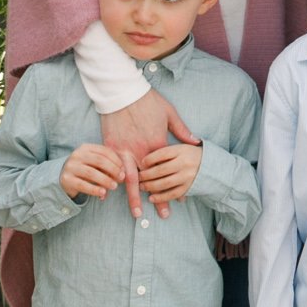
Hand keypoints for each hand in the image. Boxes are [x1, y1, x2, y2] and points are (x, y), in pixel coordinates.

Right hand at [60, 143, 125, 201]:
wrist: (65, 179)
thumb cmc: (85, 169)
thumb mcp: (95, 164)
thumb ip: (107, 165)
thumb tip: (122, 173)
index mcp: (85, 148)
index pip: (104, 151)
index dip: (116, 160)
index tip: (123, 170)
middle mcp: (77, 155)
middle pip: (99, 160)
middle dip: (113, 170)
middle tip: (121, 178)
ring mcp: (70, 167)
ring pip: (91, 173)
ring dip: (105, 180)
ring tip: (114, 186)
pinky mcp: (66, 179)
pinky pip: (82, 185)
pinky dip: (94, 189)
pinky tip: (103, 193)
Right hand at [101, 88, 198, 215]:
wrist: (121, 91)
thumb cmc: (147, 100)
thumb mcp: (169, 113)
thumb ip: (182, 130)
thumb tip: (195, 143)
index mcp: (157, 144)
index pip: (168, 171)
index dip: (175, 186)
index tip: (181, 200)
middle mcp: (141, 152)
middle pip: (150, 181)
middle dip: (157, 200)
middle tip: (163, 215)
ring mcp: (124, 151)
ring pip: (130, 181)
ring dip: (134, 198)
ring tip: (137, 214)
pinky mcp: (110, 148)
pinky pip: (113, 170)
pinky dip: (114, 184)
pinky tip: (114, 195)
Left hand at [138, 142, 202, 205]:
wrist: (210, 164)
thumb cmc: (189, 154)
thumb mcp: (181, 145)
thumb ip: (165, 150)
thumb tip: (147, 158)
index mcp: (181, 150)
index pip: (162, 154)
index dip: (150, 159)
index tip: (142, 162)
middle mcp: (184, 163)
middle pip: (161, 170)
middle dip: (147, 175)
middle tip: (139, 177)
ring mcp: (187, 176)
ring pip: (165, 183)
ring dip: (151, 187)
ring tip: (142, 187)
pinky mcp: (188, 188)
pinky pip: (172, 194)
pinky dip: (161, 197)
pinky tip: (152, 198)